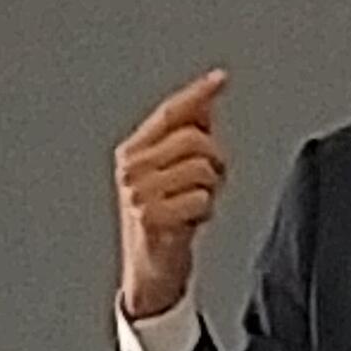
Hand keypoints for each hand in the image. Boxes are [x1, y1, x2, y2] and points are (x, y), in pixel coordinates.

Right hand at [115, 70, 228, 319]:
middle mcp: (130, 168)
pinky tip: (190, 222)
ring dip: (210, 189)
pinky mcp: (151, 217)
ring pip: (203, 169)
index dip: (197, 94)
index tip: (220, 79)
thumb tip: (207, 96)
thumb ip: (187, 133)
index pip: (170, 113)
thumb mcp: (173, 172)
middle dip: (214, 160)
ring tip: (193, 204)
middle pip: (196, 139)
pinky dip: (205, 212)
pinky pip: (202, 199)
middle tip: (207, 184)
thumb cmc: (164, 218)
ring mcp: (137, 193)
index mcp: (132, 151)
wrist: (151, 271)